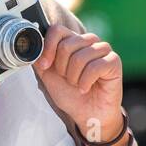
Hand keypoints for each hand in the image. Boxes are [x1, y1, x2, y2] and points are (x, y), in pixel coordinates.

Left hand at [36, 25, 123, 140]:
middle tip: (68, 80)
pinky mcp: (114, 61)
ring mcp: (103, 50)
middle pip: (67, 44)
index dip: (48, 47)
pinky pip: (95, 66)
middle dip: (62, 68)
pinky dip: (86, 81)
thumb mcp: (48, 76)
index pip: (57, 30)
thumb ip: (40, 59)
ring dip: (74, 77)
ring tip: (78, 85)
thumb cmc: (72, 95)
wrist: (88, 115)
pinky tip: (87, 88)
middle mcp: (88, 42)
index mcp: (73, 41)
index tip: (45, 65)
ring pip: (80, 57)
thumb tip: (30, 46)